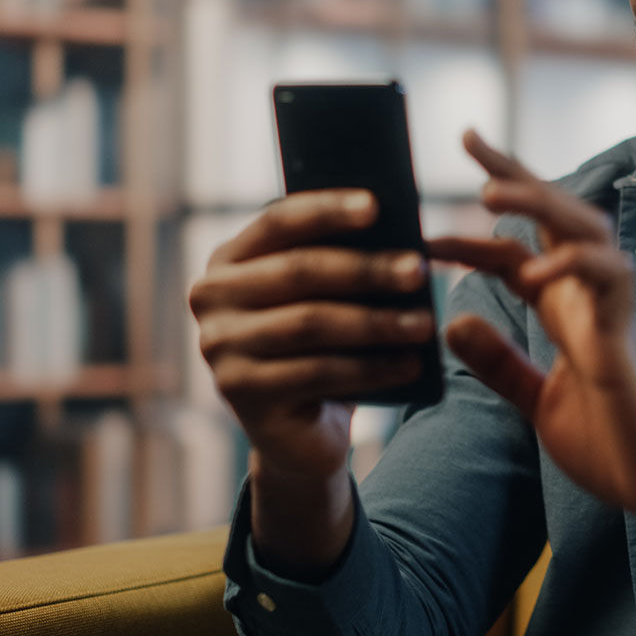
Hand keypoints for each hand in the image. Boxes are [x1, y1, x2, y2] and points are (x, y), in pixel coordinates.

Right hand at [188, 190, 434, 569]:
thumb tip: (401, 238)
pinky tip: (410, 365)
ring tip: (424, 323)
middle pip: (298, 272)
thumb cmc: (323, 346)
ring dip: (376, 323)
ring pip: (311, 324)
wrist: (301, 430)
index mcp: (229, 259)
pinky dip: (371, 367)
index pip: (278, 221)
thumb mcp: (327, 299)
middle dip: (367, 270)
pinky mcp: (240, 393)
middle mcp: (211, 298)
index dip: (327, 210)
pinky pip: (316, 372)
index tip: (376, 205)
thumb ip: (343, 262)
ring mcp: (219, 348)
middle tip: (419, 270)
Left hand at [432, 131, 635, 531]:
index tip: (433, 208)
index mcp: (565, 312)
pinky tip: (536, 268)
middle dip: (515, 174)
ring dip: (541, 203)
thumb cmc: (617, 444)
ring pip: (585, 229)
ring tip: (490, 192)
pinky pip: (611, 278)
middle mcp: (588, 299)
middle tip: (468, 138)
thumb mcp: (539, 400)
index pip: (521, 249)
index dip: (481, 225)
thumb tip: (452, 320)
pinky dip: (576, 263)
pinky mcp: (629, 338)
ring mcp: (612, 312)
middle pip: (555, 216)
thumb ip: (501, 363)